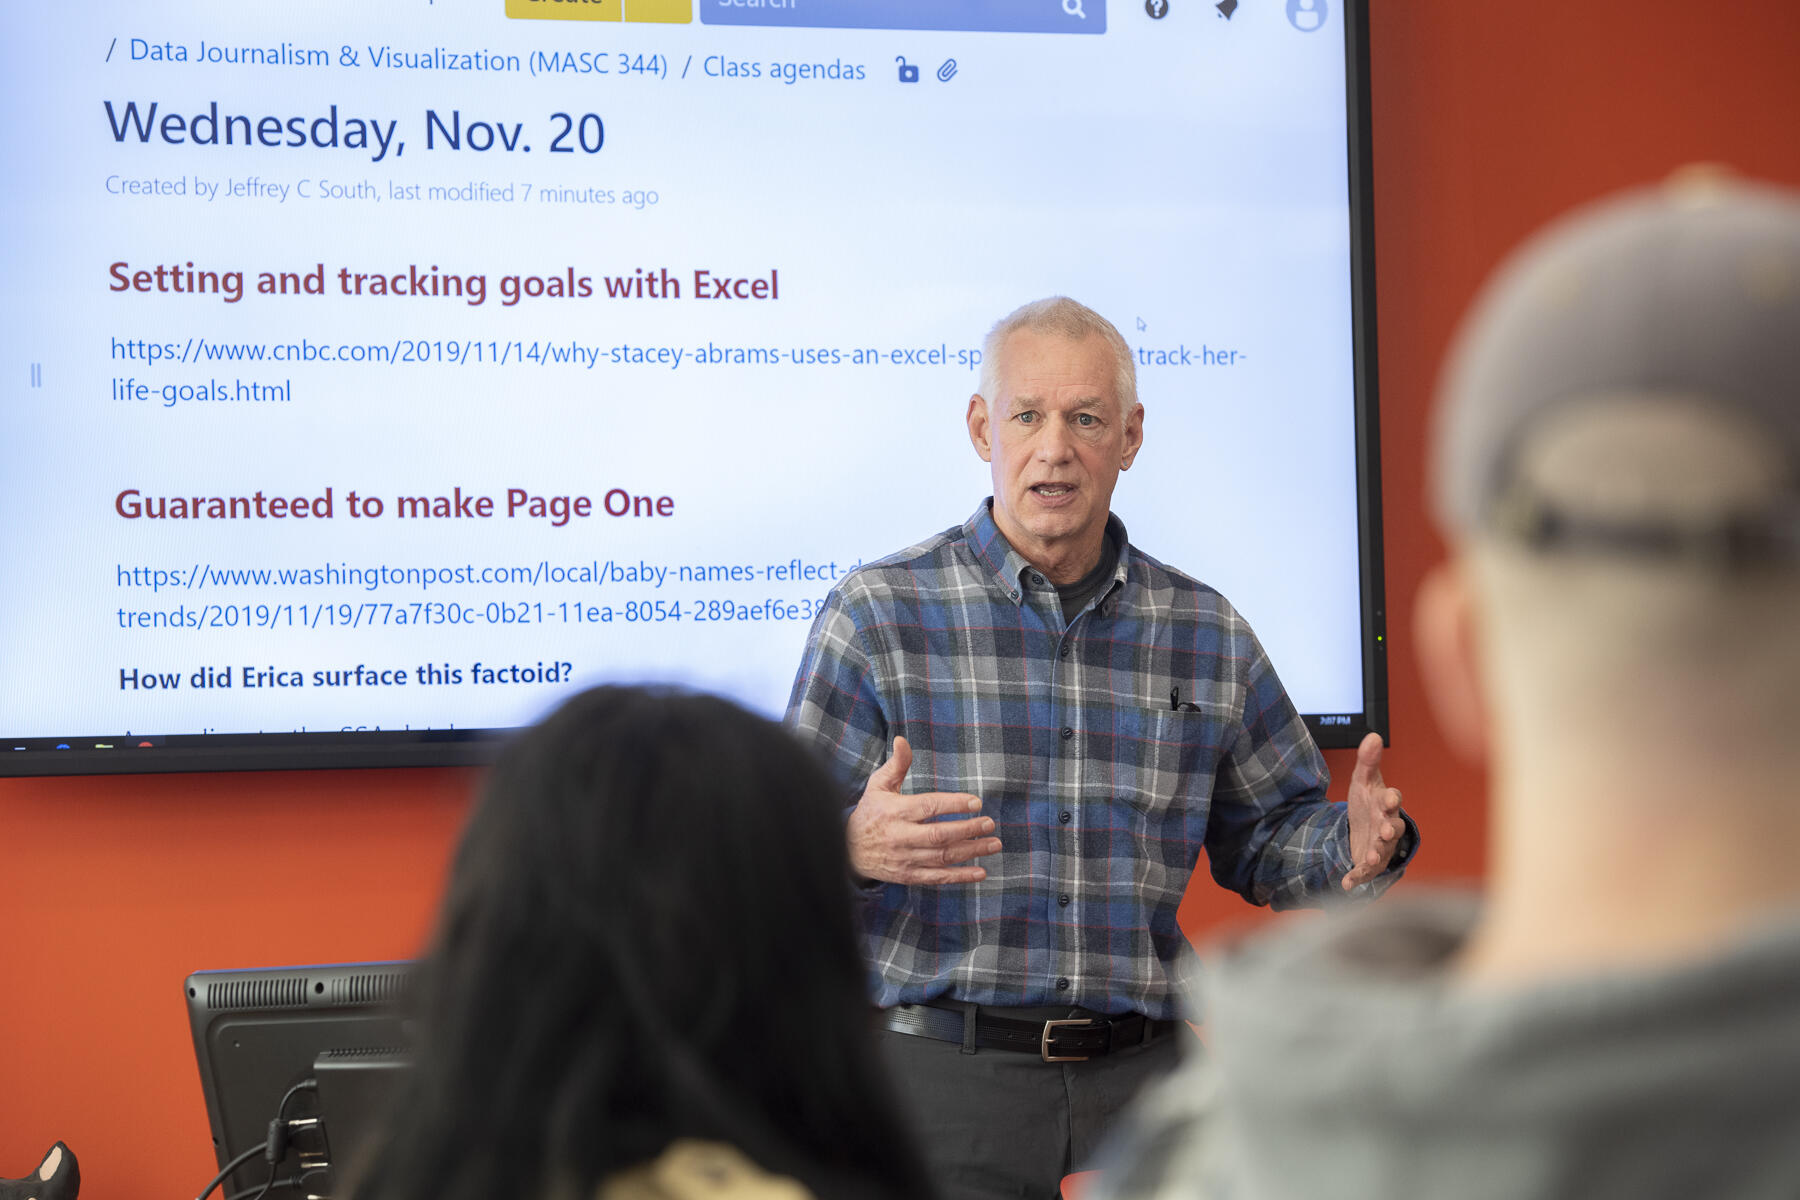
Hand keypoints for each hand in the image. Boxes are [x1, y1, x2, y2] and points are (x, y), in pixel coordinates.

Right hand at [847, 736, 1001, 884]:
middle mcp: (901, 837)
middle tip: (989, 824)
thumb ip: (896, 765)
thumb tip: (902, 740)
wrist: (847, 850)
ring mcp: (905, 859)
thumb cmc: (870, 813)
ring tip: (993, 844)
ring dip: (971, 851)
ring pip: (942, 857)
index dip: (953, 805)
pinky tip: (980, 872)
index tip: (976, 802)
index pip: (928, 807)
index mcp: (896, 812)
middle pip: (939, 835)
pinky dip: (960, 877)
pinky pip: (937, 878)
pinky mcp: (909, 875)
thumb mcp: (878, 786)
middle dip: (967, 830)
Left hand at [1341, 732, 1405, 890]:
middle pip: (1394, 828)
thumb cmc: (1367, 802)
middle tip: (1386, 831)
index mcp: (1386, 804)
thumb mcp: (1362, 780)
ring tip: (1371, 859)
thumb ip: (1367, 761)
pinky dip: (1357, 878)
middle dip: (1390, 830)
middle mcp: (1388, 826)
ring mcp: (1381, 846)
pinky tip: (1347, 884)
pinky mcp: (1370, 863)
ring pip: (1384, 851)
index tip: (1391, 798)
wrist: (1363, 828)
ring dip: (1378, 854)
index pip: (1393, 800)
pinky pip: (1365, 872)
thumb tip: (1373, 735)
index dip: (1392, 799)